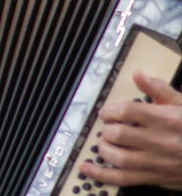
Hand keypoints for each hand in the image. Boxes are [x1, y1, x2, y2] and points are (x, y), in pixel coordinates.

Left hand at [81, 72, 181, 188]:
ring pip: (119, 158)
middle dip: (107, 129)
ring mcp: (157, 162)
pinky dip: (101, 174)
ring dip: (104, 149)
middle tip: (107, 127)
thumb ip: (159, 90)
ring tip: (104, 142)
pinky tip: (86, 168)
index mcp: (166, 120)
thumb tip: (137, 75)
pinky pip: (123, 178)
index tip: (107, 112)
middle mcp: (161, 142)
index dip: (110, 110)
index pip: (127, 111)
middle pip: (119, 134)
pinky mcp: (156, 178)